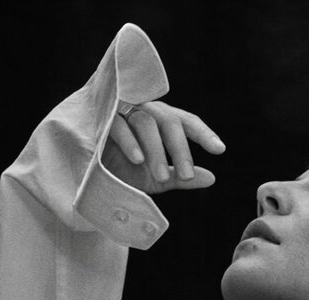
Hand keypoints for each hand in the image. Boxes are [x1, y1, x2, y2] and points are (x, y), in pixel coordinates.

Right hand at [102, 100, 224, 194]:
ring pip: (146, 122)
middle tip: (186, 175)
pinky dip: (130, 142)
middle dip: (180, 149)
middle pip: (169, 120)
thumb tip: (212, 178)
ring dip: (156, 151)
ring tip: (161, 178)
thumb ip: (180, 177)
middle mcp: (145, 112)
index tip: (220, 150)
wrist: (88, 177)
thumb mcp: (155, 179)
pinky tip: (137, 160)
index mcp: (160, 122)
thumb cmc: (123, 172)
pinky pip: (118, 125)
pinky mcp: (101, 119)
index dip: (203, 133)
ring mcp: (122, 112)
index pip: (186, 121)